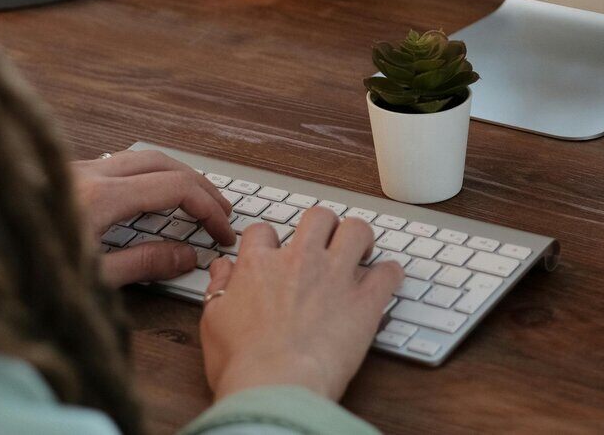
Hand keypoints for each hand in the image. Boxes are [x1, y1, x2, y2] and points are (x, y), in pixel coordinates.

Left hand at [72, 149, 234, 286]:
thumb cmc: (26, 277)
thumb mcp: (92, 278)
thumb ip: (142, 264)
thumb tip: (187, 255)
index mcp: (99, 197)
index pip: (175, 187)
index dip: (207, 208)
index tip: (222, 232)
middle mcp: (87, 174)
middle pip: (162, 162)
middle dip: (198, 185)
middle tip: (220, 210)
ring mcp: (73, 171)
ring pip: (138, 157)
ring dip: (172, 174)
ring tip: (193, 198)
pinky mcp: (63, 178)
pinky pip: (116, 164)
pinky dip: (145, 175)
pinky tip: (149, 196)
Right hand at [200, 209, 402, 401]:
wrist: (276, 386)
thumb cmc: (243, 363)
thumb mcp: (214, 322)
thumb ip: (219, 288)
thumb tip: (222, 269)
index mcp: (260, 266)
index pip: (264, 231)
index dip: (269, 239)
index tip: (275, 250)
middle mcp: (300, 261)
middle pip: (318, 217)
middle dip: (323, 225)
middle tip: (326, 241)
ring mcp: (335, 276)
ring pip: (357, 230)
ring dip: (360, 237)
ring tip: (362, 250)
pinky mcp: (365, 300)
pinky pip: (388, 271)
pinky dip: (390, 274)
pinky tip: (386, 281)